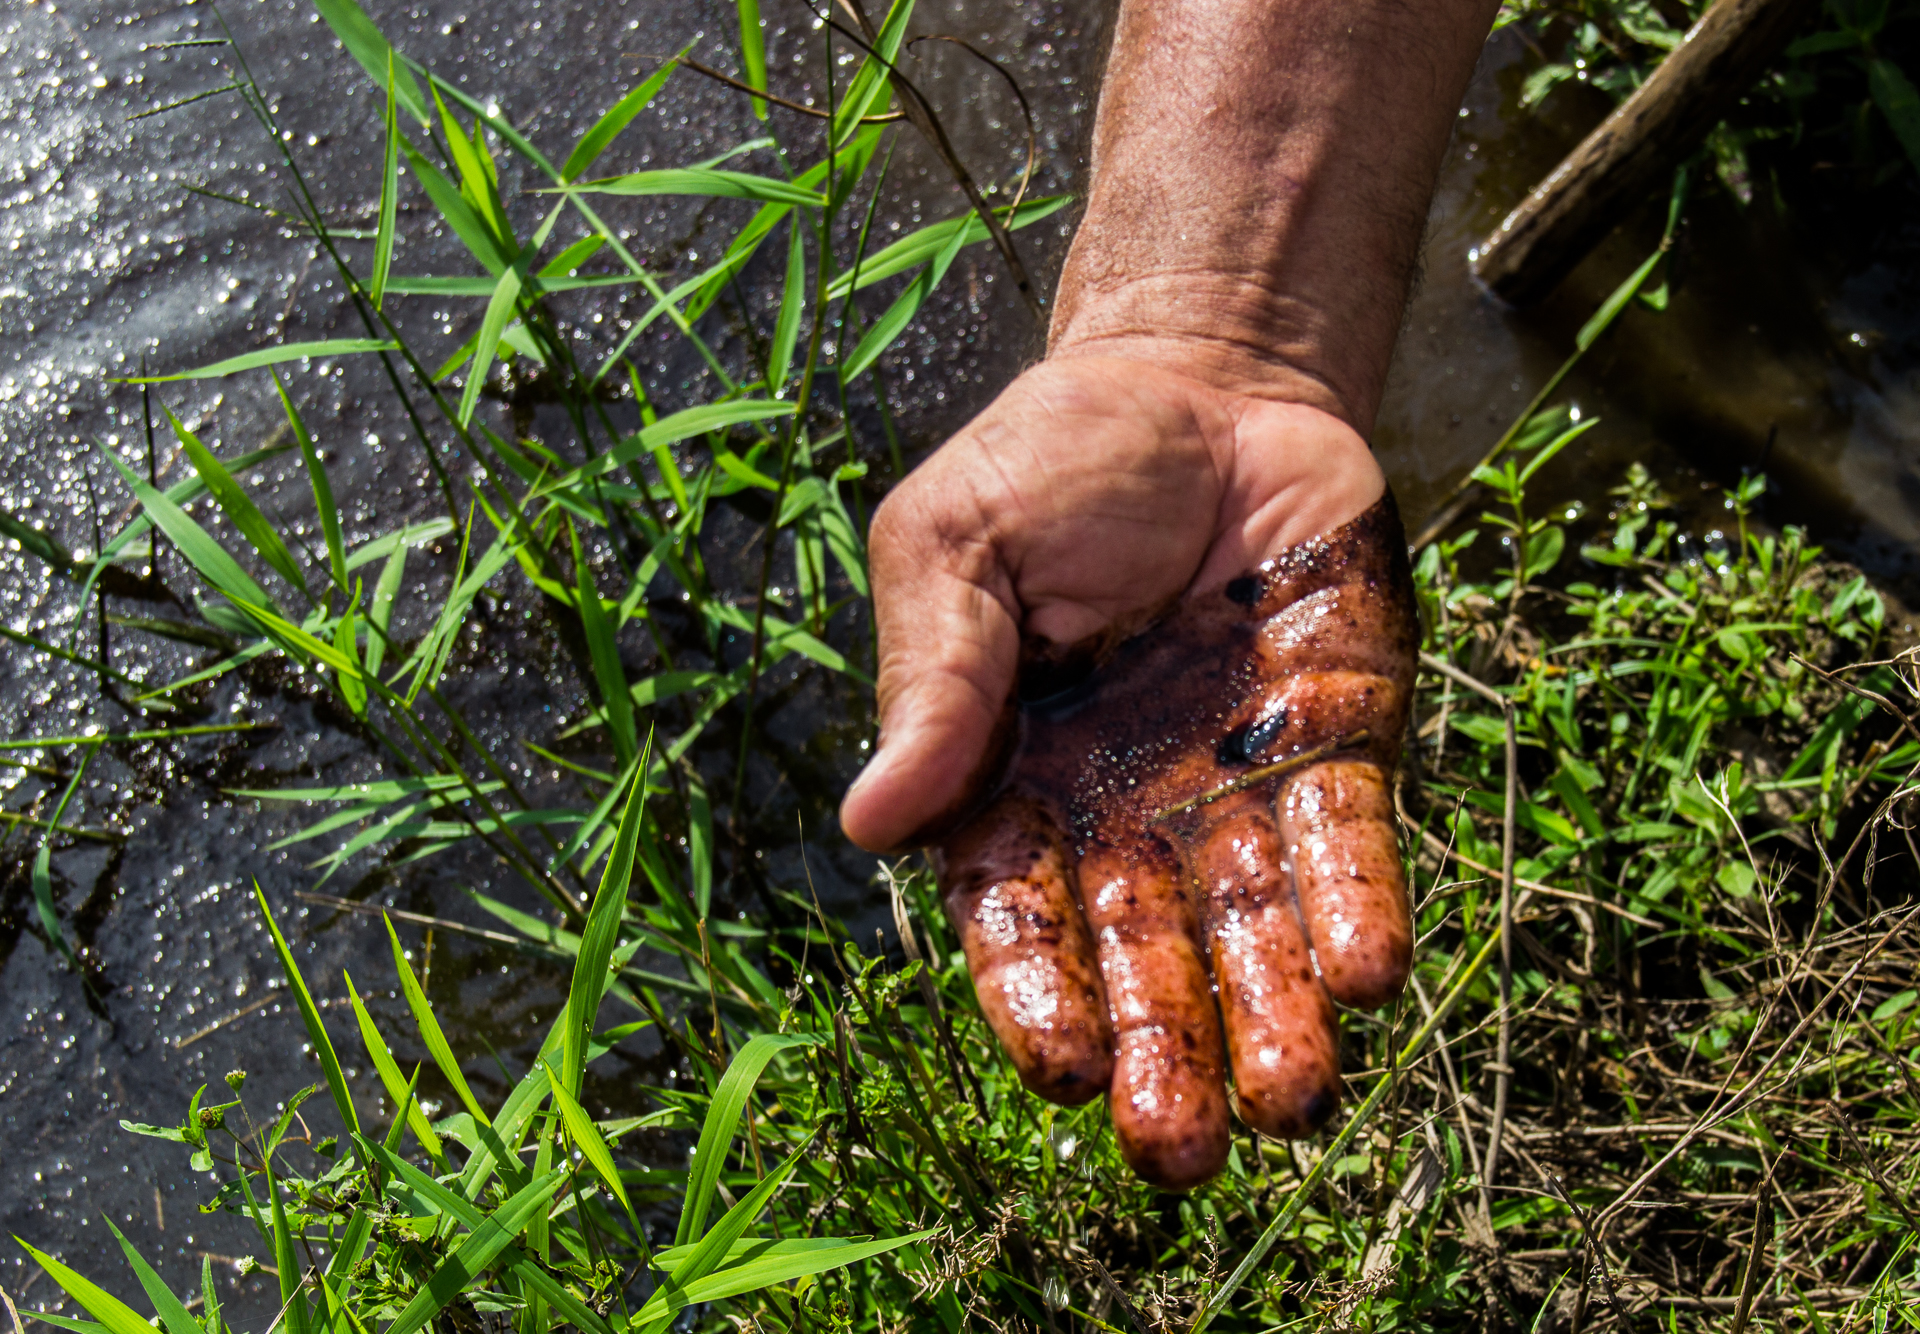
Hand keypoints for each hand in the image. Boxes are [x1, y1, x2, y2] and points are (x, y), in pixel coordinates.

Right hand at [839, 354, 1418, 1188]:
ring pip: (1256, 921)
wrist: (1205, 376)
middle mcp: (1126, 806)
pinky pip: (1349, 835)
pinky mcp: (1336, 734)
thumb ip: (935, 675)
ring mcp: (1235, 780)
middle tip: (1182, 1154)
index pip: (1016, 912)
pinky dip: (1359, 905)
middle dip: (1164, 1052)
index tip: (1065, 1072)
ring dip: (1275, 1013)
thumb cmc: (1054, 461)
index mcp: (1014, 776)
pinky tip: (1368, 977)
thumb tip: (869, 818)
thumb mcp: (957, 544)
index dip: (1039, 994)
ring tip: (1294, 1101)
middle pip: (1143, 952)